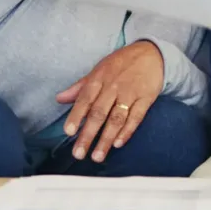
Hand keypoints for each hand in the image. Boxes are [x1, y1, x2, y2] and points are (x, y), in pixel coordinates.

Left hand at [55, 41, 163, 162]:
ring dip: (106, 139)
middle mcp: (114, 87)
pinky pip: (136, 117)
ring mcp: (130, 93)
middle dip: (88, 134)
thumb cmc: (121, 64)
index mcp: (99, 79)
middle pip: (99, 113)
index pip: (85, 99)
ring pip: (116, 119)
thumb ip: (80, 87)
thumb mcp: (99, 70)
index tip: (68, 132)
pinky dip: (127, 131)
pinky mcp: (145, 99)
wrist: (151, 53)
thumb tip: (59, 98)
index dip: (76, 115)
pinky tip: (118, 144)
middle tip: (79, 153)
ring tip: (97, 156)